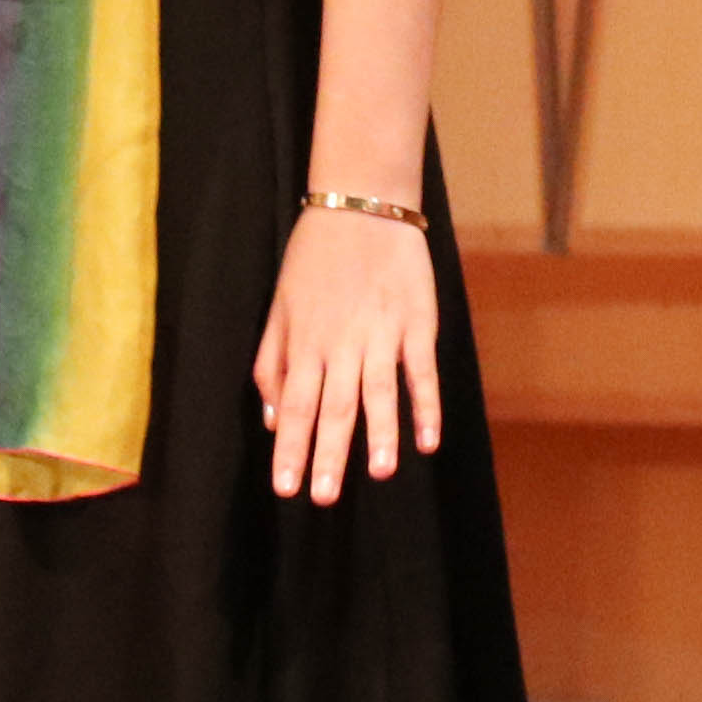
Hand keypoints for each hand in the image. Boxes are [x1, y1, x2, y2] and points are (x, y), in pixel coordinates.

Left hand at [255, 200, 445, 498]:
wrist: (362, 203)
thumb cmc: (315, 257)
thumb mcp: (280, 306)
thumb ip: (272, 363)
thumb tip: (274, 418)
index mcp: (306, 342)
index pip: (295, 406)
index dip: (291, 449)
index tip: (286, 488)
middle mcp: (342, 343)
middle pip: (334, 406)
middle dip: (328, 454)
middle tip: (324, 498)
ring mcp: (382, 332)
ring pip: (378, 391)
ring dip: (380, 434)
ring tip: (380, 473)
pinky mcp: (417, 321)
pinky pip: (421, 370)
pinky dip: (426, 405)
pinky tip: (429, 439)